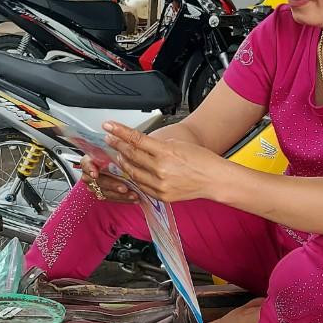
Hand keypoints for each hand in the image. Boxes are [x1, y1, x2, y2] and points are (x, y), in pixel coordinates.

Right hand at [79, 155, 137, 202]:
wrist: (117, 165)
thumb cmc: (114, 156)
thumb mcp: (114, 150)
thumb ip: (114, 150)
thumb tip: (120, 145)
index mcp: (90, 160)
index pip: (86, 164)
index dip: (90, 169)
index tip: (95, 174)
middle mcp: (89, 174)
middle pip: (97, 181)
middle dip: (112, 185)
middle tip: (124, 188)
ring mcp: (94, 186)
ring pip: (104, 192)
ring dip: (119, 195)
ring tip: (133, 194)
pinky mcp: (102, 194)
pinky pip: (111, 198)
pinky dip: (123, 199)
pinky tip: (133, 198)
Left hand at [104, 122, 221, 202]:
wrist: (214, 179)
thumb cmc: (201, 159)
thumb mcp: (178, 144)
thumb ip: (158, 145)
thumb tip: (141, 145)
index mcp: (165, 152)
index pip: (136, 139)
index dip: (120, 132)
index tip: (109, 126)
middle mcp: (160, 169)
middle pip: (131, 155)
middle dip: (117, 145)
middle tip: (109, 138)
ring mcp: (160, 184)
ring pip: (133, 173)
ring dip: (123, 162)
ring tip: (118, 154)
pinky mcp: (161, 196)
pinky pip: (141, 186)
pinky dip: (134, 177)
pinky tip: (131, 171)